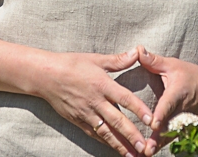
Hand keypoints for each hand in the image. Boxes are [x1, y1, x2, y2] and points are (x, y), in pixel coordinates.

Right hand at [39, 48, 154, 156]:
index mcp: (102, 84)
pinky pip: (94, 134)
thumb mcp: (96, 59)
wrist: (46, 76)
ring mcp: (86, 113)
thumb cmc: (72, 64)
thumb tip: (139, 51)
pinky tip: (115, 149)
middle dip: (131, 135)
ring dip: (120, 145)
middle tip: (145, 147)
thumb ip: (119, 59)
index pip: (124, 98)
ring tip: (133, 155)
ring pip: (106, 132)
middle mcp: (95, 101)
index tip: (151, 120)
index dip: (138, 109)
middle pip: (117, 120)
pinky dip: (105, 142)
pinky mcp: (78, 121)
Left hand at [136, 46, 197, 156]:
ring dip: (159, 146)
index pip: (168, 105)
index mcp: (177, 93)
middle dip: (158, 139)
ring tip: (144, 155)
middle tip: (146, 150)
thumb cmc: (190, 74)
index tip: (154, 124)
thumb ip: (154, 61)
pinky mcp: (183, 128)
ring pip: (171, 136)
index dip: (161, 114)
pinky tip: (147, 154)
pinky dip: (162, 146)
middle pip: (169, 126)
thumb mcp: (173, 64)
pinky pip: (172, 139)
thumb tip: (137, 50)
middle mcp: (181, 110)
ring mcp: (184, 121)